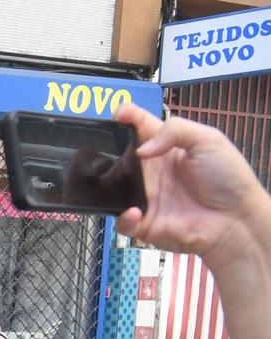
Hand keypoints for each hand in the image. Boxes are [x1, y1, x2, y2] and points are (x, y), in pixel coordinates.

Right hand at [114, 102, 270, 273]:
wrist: (234, 219)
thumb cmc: (227, 178)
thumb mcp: (208, 140)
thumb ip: (175, 131)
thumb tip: (141, 149)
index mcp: (167, 148)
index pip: (140, 128)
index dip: (128, 117)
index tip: (120, 114)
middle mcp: (151, 171)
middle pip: (119, 156)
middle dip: (107, 151)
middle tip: (105, 149)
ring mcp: (145, 196)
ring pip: (113, 188)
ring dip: (108, 184)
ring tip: (115, 180)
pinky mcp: (143, 223)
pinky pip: (122, 221)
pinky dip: (124, 217)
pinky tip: (136, 211)